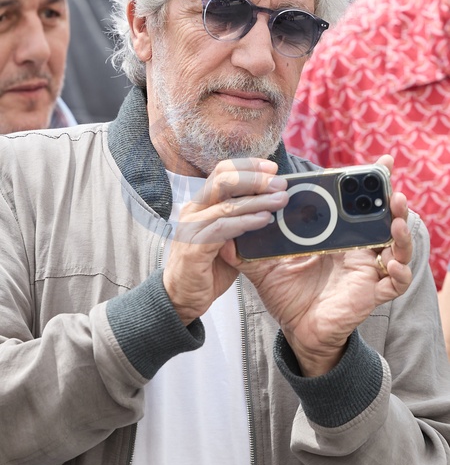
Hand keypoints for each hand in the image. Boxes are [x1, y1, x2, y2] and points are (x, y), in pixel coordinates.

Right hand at [163, 158, 288, 324]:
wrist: (182, 298)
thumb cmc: (208, 268)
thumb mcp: (229, 239)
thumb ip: (244, 221)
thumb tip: (275, 207)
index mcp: (201, 203)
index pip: (222, 172)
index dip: (248, 166)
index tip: (272, 168)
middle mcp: (193, 210)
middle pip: (223, 180)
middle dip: (255, 178)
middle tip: (281, 183)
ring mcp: (191, 228)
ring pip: (226, 204)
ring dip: (257, 200)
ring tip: (281, 200)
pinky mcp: (194, 248)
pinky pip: (223, 228)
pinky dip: (246, 222)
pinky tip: (265, 220)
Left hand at [223, 155, 412, 375]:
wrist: (297, 330)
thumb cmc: (288, 295)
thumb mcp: (267, 267)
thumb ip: (248, 248)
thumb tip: (223, 232)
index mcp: (334, 236)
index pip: (351, 206)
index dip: (364, 186)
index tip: (374, 164)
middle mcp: (355, 249)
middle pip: (382, 220)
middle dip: (390, 201)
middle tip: (390, 184)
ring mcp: (366, 269)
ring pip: (397, 246)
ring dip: (401, 231)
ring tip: (397, 219)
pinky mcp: (371, 291)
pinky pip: (396, 283)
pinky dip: (401, 272)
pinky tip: (395, 264)